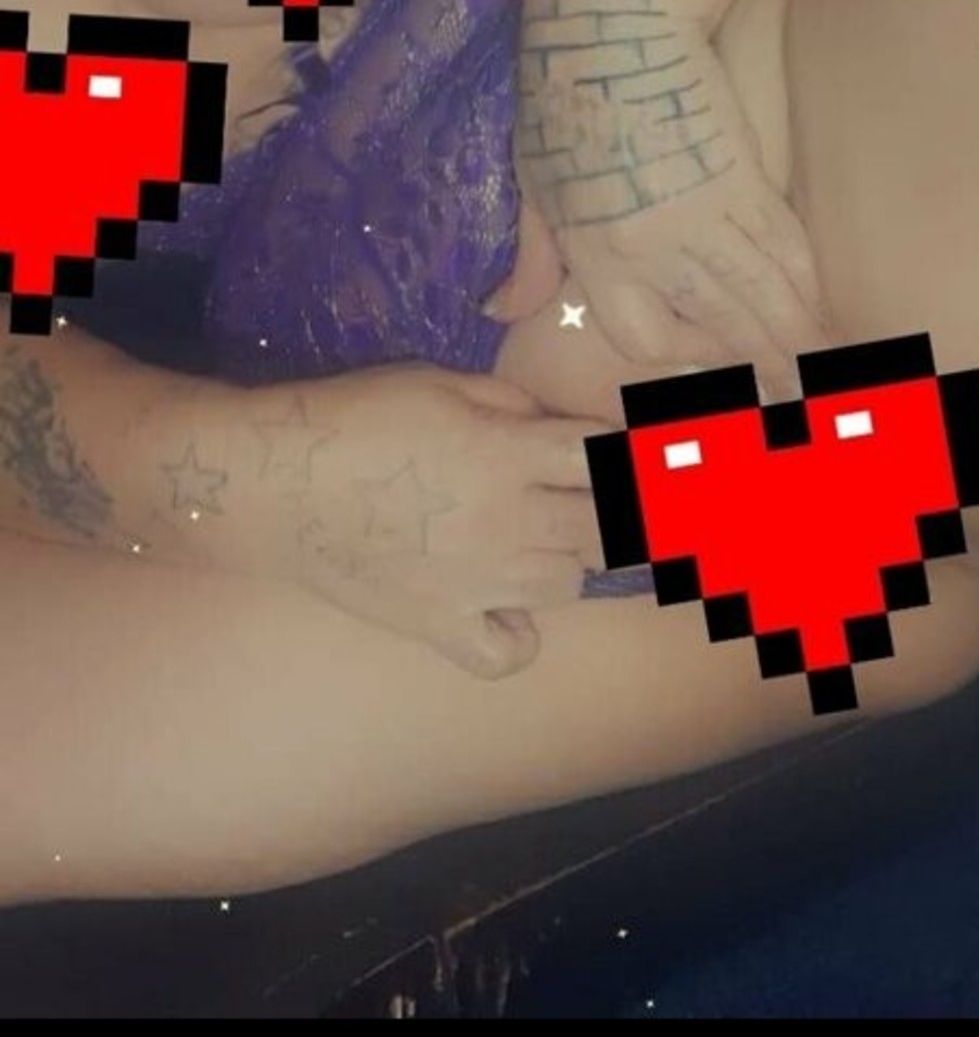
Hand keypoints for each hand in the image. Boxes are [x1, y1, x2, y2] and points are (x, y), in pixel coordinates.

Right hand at [273, 363, 607, 678]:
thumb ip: (511, 405)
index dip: (636, 459)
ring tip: (534, 538)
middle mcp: (505, 520)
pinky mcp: (440, 624)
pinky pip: (510, 653)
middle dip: (613, 511)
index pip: (608, 460)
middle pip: (606, 529)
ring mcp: (476, 581)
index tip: (642, 460)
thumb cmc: (358, 416)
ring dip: (566, 560)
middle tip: (589, 499)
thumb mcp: (442, 384)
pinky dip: (519, 635)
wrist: (278, 482)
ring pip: (569, 585)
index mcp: (507, 452)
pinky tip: (503, 606)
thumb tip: (555, 429)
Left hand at [501, 7, 826, 399]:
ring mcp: (708, 210)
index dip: (676, 356)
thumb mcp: (532, 185)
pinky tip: (823, 308)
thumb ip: (529, 261)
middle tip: (795, 403)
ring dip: (799, 337)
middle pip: (724, 325)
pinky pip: (785, 244)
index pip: (646, 339)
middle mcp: (658, 244)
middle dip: (764, 367)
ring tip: (828, 373)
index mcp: (598, 253)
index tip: (698, 356)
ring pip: (767, 292)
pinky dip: (807, 282)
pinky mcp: (745, 175)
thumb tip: (496, 312)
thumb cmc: (560, 99)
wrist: (612, 22)